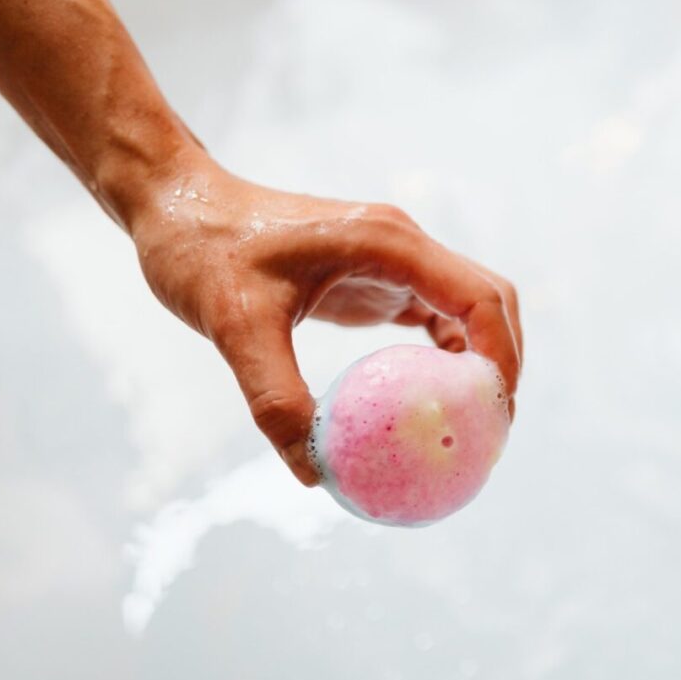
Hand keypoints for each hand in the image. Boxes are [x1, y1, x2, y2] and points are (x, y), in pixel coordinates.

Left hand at [126, 154, 521, 485]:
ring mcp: (393, 261)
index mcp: (387, 243)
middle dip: (504, 362)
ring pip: (468, 308)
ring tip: (473, 423)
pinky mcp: (375, 278)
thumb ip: (277, 399)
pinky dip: (447, 358)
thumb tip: (314, 473)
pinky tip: (432, 401)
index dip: (502, 354)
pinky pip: (433, 318)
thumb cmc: (203, 251)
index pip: (478, 296)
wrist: (176, 205)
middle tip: (492, 428)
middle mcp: (402, 246)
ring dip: (482, 359)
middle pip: (489, 300)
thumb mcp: (235, 328)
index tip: (497, 411)